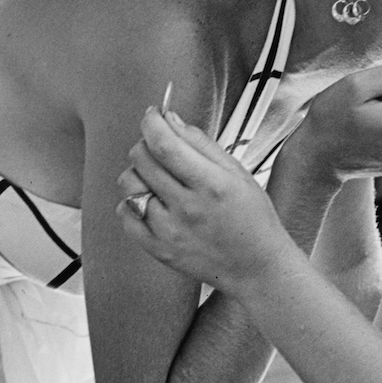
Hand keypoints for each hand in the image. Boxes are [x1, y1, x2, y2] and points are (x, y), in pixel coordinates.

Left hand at [120, 107, 290, 291]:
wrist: (256, 267)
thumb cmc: (253, 219)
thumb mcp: (238, 173)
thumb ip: (202, 144)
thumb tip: (170, 119)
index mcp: (211, 185)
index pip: (165, 144)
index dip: (152, 122)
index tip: (152, 115)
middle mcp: (187, 208)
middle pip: (142, 159)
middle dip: (146, 144)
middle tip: (160, 147)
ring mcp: (169, 231)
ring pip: (129, 184)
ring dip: (138, 173)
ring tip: (158, 178)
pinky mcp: (158, 249)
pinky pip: (125, 214)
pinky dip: (132, 202)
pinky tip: (152, 201)